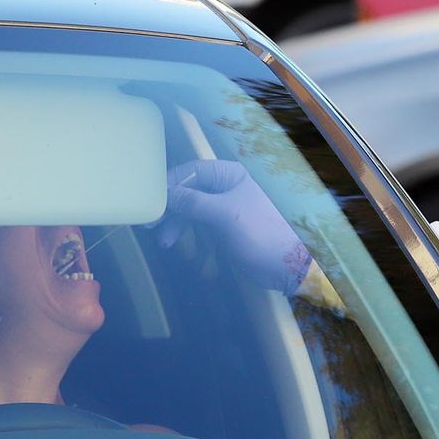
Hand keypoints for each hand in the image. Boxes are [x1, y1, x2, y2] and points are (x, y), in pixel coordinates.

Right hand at [151, 160, 311, 291]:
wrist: (288, 267)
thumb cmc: (261, 232)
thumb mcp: (224, 214)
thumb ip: (192, 202)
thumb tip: (164, 193)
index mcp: (231, 175)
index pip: (192, 171)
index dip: (169, 184)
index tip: (150, 201)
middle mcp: (228, 189)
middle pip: (189, 193)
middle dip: (171, 210)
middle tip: (152, 226)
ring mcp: (227, 211)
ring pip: (193, 215)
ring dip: (179, 229)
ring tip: (166, 243)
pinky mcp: (227, 233)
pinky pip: (204, 234)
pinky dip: (197, 245)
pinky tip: (198, 262)